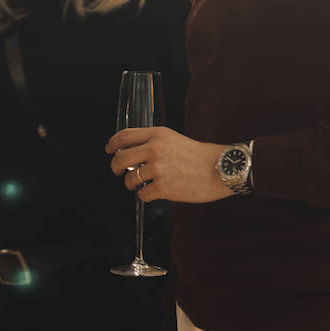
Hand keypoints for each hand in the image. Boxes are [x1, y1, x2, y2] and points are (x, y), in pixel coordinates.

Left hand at [106, 126, 230, 203]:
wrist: (220, 169)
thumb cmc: (202, 156)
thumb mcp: (175, 139)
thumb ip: (154, 143)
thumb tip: (134, 153)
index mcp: (158, 135)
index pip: (125, 136)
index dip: (112, 143)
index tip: (109, 150)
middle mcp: (155, 149)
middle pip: (120, 158)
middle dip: (115, 167)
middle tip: (119, 172)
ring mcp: (158, 168)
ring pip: (129, 179)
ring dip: (132, 184)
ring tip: (142, 185)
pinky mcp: (163, 187)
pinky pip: (142, 194)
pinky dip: (145, 196)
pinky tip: (154, 193)